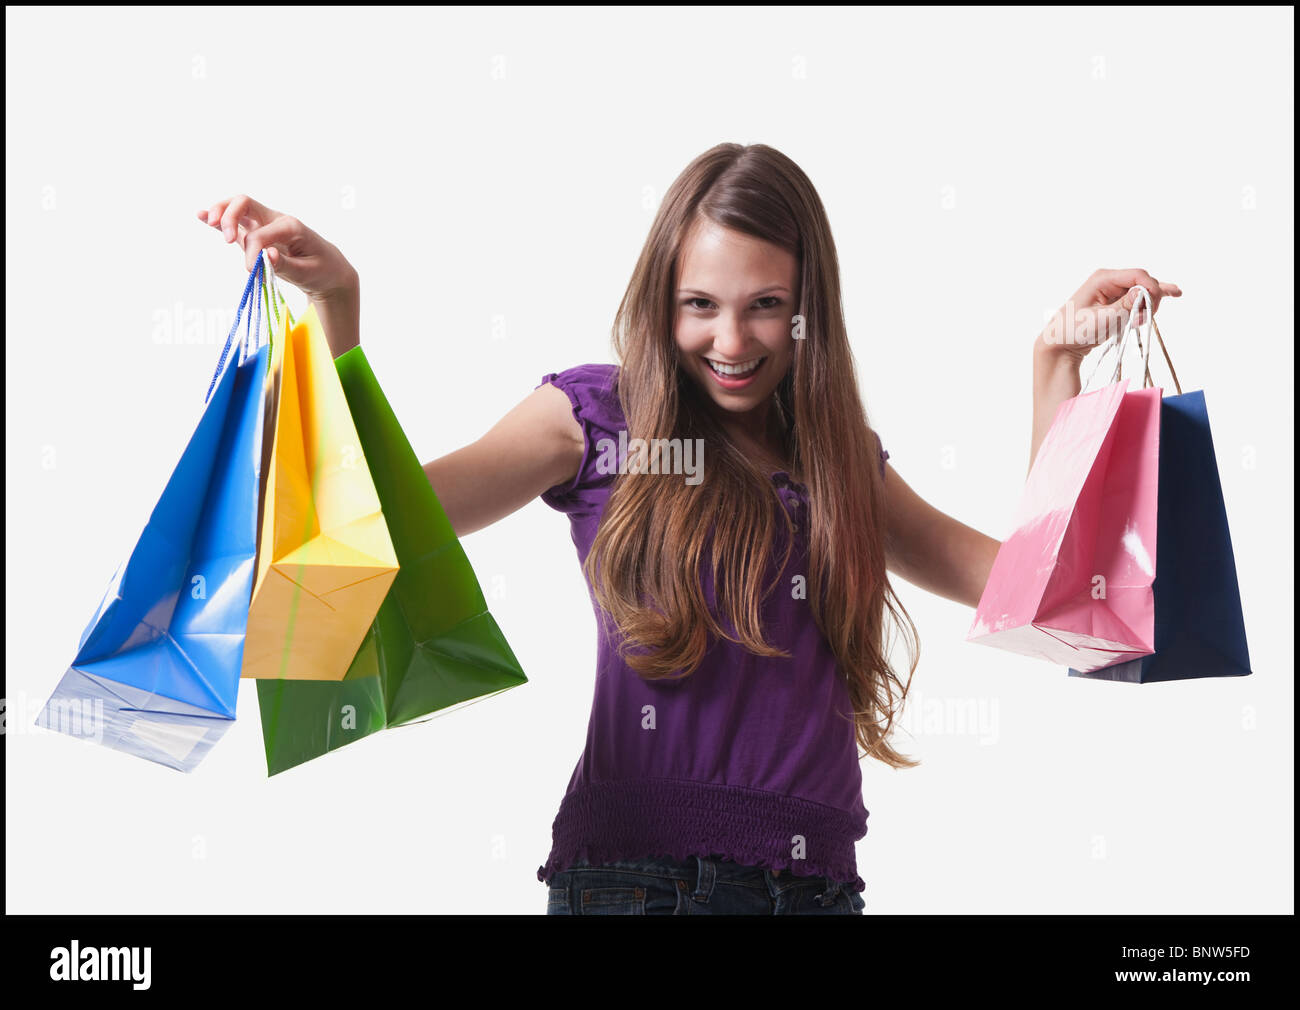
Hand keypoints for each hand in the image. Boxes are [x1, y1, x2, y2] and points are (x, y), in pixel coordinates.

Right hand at [196, 195, 357, 303]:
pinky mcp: (256, 234)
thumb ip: (286, 265)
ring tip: (209, 222)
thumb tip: (266, 256)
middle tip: (226, 239)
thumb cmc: (322, 270)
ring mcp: (264, 224)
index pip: (261, 234)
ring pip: (238, 207)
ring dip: (221, 212)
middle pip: (245, 202)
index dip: (253, 252)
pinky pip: (236, 221)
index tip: (253, 270)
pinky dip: (218, 217)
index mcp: (291, 226)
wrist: (329, 270)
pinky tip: (201, 215)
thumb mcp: (309, 273)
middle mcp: (275, 220)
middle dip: (230, 216)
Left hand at [1035, 268, 1181, 366]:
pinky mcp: (1115, 303)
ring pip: (1142, 292)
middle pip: (1143, 282)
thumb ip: (1125, 305)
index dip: (1152, 288)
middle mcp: (1109, 281)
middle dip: (1150, 298)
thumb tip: (1144, 291)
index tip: (1154, 307)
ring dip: (1147, 306)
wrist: (1061, 344)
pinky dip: (1144, 307)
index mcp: (1103, 278)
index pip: (1138, 275)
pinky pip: (1136, 301)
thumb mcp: (1102, 319)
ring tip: (1141, 321)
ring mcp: (1113, 292)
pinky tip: (1158, 306)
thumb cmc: (1076, 331)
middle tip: (1148, 317)